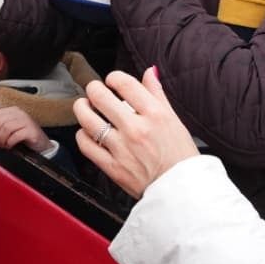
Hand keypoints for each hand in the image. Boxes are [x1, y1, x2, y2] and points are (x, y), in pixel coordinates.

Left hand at [0, 106, 51, 153]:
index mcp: (13, 110)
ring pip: (6, 128)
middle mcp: (20, 114)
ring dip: (2, 139)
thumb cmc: (25, 135)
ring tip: (4, 145)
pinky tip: (10, 145)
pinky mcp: (31, 131)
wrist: (41, 144)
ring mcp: (26, 121)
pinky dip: (10, 142)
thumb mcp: (10, 125)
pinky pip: (16, 136)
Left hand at [74, 68, 198, 199]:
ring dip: (82, 108)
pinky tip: (88, 132)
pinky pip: (86, 144)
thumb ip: (157, 94)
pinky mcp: (112, 167)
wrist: (182, 192)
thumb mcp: (174, 120)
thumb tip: (150, 72)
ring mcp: (122, 148)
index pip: (124, 83)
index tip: (112, 81)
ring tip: (85, 107)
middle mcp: (137, 129)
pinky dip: (82, 134)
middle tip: (96, 91)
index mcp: (155, 114)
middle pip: (100, 96)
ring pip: (87, 119)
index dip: (113, 77)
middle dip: (94, 89)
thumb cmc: (181, 157)